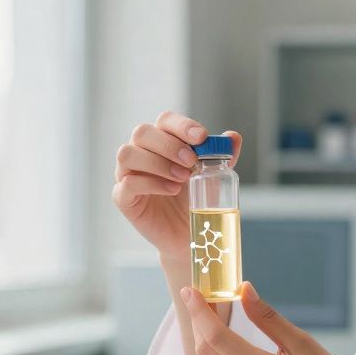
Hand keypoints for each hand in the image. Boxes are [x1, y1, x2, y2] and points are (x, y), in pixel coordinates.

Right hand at [112, 111, 241, 259]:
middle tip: (191, 162)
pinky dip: (150, 184)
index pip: (164, 120)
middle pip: (142, 132)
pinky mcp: (123, 198)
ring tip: (181, 178)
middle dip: (169, 145)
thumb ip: (221, 156)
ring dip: (157, 162)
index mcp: (161, 141)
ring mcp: (127, 174)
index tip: (201, 137)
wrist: (189, 234)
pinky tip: (171, 189)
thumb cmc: (195, 200)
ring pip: (127, 154)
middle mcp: (140, 153)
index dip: (182, 125)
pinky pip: (127, 184)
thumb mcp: (213, 176)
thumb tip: (233, 137)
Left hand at [182, 281, 355, 354]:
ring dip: (207, 339)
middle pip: (207, 353)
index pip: (216, 338)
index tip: (192, 290)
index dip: (199, 312)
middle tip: (203, 297)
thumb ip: (268, 318)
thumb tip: (244, 290)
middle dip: (199, 322)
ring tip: (213, 314)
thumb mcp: (304, 345)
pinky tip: (228, 341)